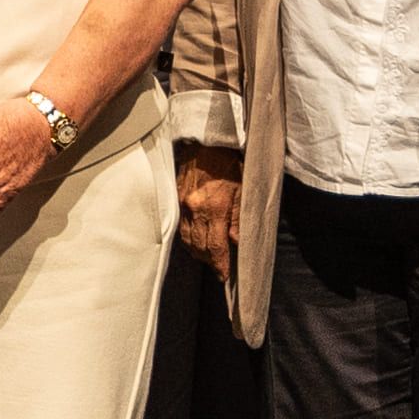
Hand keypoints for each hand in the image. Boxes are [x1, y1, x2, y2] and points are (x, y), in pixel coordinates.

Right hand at [176, 144, 241, 279]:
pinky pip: (181, 228)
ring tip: (210, 258)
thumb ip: (239, 218)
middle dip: (209, 261)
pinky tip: (197, 241)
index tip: (224, 275)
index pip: (215, 246)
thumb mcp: (243, 189)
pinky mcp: (176, 200)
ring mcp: (182, 205)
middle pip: (199, 247)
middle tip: (219, 269)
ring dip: (199, 252)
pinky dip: (189, 239)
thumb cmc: (228, 163)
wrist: (206, 142)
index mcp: (213, 207)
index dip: (220, 264)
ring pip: (187, 240)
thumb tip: (237, 242)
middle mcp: (194, 209)